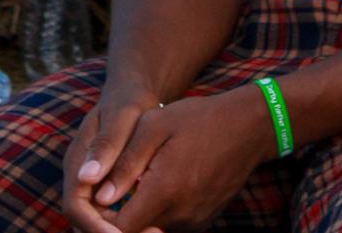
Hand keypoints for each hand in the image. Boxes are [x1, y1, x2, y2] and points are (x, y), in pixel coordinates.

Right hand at [63, 82, 159, 232]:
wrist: (131, 93)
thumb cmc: (129, 102)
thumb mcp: (122, 117)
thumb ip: (106, 145)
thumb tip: (86, 178)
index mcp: (76, 160)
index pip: (75, 206)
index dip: (95, 227)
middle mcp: (77, 175)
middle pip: (83, 221)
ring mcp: (88, 182)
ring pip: (95, 220)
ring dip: (119, 230)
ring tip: (153, 229)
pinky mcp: (102, 187)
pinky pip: (107, 214)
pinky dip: (125, 223)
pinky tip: (150, 222)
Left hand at [66, 84, 268, 232]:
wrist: (246, 129)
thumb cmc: (197, 120)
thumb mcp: (154, 126)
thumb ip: (125, 162)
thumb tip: (97, 195)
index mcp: (164, 192)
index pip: (119, 228)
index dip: (100, 218)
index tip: (95, 194)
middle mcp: (180, 216)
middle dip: (115, 217)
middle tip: (109, 186)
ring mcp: (193, 222)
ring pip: (152, 230)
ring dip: (137, 214)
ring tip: (132, 181)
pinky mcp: (202, 221)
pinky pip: (170, 224)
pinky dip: (156, 212)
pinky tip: (155, 183)